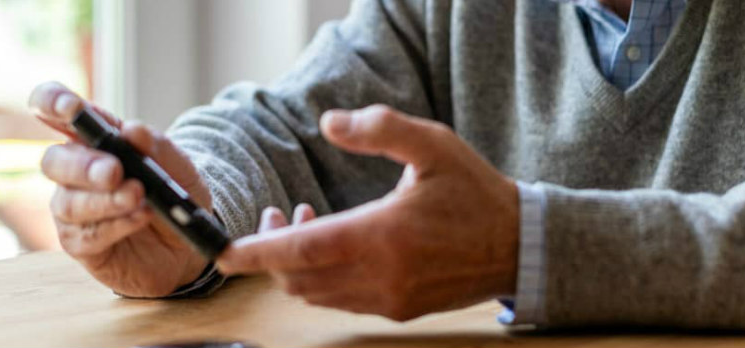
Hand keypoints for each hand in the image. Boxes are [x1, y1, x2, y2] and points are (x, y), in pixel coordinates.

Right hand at [30, 81, 209, 296]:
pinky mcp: (80, 244)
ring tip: (138, 197)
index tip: (69, 106)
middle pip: (54, 160)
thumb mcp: (180, 167)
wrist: (190, 243)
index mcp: (94, 140)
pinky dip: (115, 225)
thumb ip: (157, 147)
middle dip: (83, 165)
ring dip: (105, 200)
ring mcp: (74, 210)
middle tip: (114, 171)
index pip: (56, 112)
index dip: (52, 102)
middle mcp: (75, 172)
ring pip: (68, 203)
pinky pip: (86, 236)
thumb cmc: (176, 195)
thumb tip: (131, 129)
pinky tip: (139, 218)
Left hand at [216, 105, 520, 320]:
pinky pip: (342, 302)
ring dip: (299, 266)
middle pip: (299, 279)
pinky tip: (338, 249)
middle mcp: (381, 274)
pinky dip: (324, 279)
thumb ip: (380, 129)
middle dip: (274, 253)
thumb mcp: (434, 145)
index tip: (225, 252)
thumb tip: (330, 123)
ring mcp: (389, 297)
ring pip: (317, 294)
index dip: (257, 253)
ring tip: (309, 226)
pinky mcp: (399, 308)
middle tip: (280, 215)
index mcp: (382, 235)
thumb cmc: (475, 192)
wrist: (519, 244)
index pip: (301, 251)